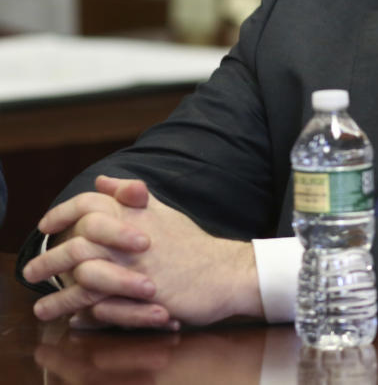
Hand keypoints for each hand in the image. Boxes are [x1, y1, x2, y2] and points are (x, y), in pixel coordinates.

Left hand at [23, 175, 263, 328]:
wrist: (225, 272)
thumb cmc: (192, 245)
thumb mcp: (163, 213)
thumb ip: (132, 197)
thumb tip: (103, 180)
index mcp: (137, 215)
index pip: (89, 204)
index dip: (63, 213)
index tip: (47, 225)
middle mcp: (133, 238)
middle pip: (78, 243)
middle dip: (50, 259)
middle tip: (32, 273)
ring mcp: (137, 267)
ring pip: (84, 278)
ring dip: (59, 295)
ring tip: (42, 309)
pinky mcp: (144, 296)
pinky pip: (103, 305)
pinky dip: (83, 313)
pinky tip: (74, 318)